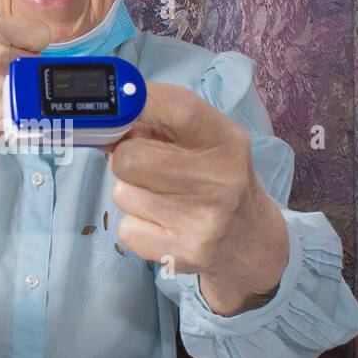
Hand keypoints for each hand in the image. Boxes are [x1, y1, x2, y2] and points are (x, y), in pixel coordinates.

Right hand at [0, 0, 49, 224]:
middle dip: (25, 70)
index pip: (38, 32)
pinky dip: (27, 116)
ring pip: (40, 83)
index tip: (2, 58)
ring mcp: (2, 85)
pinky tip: (1, 115)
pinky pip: (36, 111)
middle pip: (40, 59)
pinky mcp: (6, 115)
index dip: (24, 46)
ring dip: (26, 92)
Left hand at [105, 82, 289, 314]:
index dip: (137, 105)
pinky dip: (136, 225)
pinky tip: (162, 223)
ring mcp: (202, 221)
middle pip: (129, 157)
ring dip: (132, 193)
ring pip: (122, 193)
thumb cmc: (214, 177)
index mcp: (225, 141)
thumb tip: (107, 120)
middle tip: (145, 166)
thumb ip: (161, 120)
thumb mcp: (205, 138)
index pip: (177, 107)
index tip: (119, 109)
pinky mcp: (183, 253)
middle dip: (126, 158)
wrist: (249, 239)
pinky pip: (125, 229)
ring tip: (161, 197)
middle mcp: (218, 180)